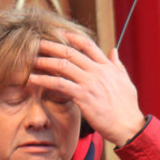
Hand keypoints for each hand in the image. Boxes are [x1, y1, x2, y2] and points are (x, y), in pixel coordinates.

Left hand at [29, 31, 144, 145]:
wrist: (129, 126)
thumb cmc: (127, 107)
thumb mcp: (126, 81)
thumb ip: (117, 65)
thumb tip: (113, 50)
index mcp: (107, 66)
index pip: (87, 44)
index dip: (71, 37)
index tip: (58, 33)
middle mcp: (97, 71)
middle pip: (70, 52)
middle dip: (51, 45)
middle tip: (36, 42)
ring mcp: (90, 83)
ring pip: (62, 65)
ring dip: (44, 61)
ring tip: (30, 60)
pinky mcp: (83, 96)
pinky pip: (59, 84)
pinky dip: (44, 80)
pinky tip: (33, 79)